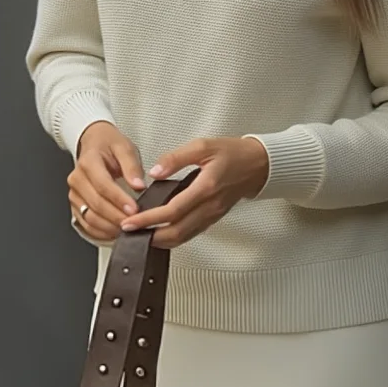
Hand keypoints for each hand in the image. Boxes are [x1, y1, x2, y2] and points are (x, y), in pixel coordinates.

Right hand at [68, 120, 150, 240]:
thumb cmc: (109, 146)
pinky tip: (115, 234)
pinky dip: (100, 232)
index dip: (119, 199)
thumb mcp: (125, 148)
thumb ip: (132, 166)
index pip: (103, 185)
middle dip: (116, 217)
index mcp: (88, 162)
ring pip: (89, 217)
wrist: (94, 144)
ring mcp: (74, 194)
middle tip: (134, 223)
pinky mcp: (76, 205)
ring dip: (109, 227)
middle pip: (95, 204)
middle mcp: (77, 179)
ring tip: (128, 230)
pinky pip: (85, 224)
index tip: (134, 209)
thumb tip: (138, 185)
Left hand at [116, 135, 269, 248]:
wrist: (258, 165)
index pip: (173, 211)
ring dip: (160, 241)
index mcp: (206, 187)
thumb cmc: (232, 153)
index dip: (149, 219)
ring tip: (140, 236)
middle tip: (130, 234)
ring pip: (183, 237)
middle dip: (150, 237)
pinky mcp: (213, 218)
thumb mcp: (202, 145)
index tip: (131, 222)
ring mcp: (212, 215)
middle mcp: (209, 206)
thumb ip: (176, 158)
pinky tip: (159, 234)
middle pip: (177, 232)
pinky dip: (173, 238)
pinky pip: (191, 234)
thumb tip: (155, 171)